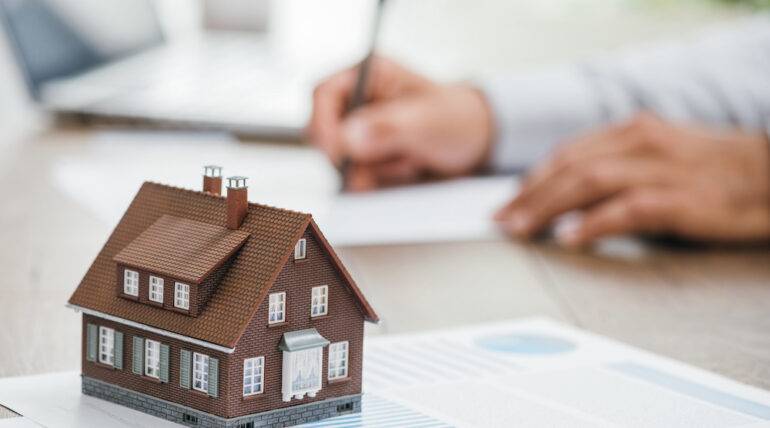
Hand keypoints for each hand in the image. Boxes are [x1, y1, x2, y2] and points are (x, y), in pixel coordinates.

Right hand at [308, 57, 493, 190]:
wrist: (476, 142)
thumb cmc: (458, 119)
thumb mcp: (428, 121)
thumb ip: (387, 127)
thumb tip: (348, 137)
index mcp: (368, 74)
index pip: (323, 94)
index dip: (324, 125)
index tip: (339, 153)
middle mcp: (358, 100)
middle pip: (324, 132)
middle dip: (354, 155)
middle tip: (388, 163)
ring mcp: (360, 129)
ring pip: (340, 159)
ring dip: (374, 169)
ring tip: (410, 159)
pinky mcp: (366, 155)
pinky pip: (355, 176)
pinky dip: (379, 180)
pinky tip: (406, 168)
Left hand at [495, 113, 769, 245]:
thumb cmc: (715, 169)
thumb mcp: (661, 152)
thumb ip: (618, 163)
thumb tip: (569, 189)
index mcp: (633, 131)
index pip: (568, 154)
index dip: (533, 179)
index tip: (509, 201)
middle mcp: (641, 143)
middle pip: (569, 168)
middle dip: (528, 196)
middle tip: (502, 220)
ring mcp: (659, 169)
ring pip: (586, 183)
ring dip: (546, 208)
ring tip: (521, 229)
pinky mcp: (679, 200)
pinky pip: (624, 210)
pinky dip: (592, 224)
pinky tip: (569, 238)